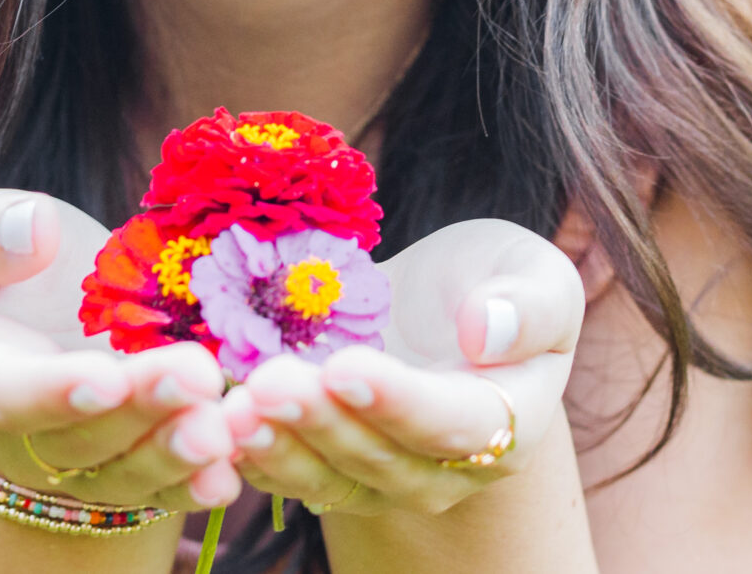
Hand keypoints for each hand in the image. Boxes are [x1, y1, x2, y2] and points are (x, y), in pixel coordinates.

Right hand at [0, 190, 242, 512]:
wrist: (44, 326)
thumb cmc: (6, 271)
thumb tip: (35, 230)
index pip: (4, 394)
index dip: (53, 392)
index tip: (105, 376)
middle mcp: (24, 438)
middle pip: (80, 441)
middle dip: (140, 412)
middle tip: (196, 377)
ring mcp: (84, 465)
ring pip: (125, 474)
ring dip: (174, 455)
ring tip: (221, 426)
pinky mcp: (135, 472)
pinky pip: (163, 490)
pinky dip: (196, 485)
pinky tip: (231, 472)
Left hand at [219, 217, 584, 517]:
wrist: (446, 305)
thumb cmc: (496, 281)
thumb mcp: (534, 271)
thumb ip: (530, 303)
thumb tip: (486, 330)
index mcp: (513, 422)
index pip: (458, 426)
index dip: (400, 403)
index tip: (345, 367)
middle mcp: (450, 469)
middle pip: (385, 460)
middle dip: (322, 423)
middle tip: (269, 383)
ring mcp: (388, 477)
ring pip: (332, 479)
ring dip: (280, 449)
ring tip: (233, 411)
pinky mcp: (336, 469)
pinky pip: (295, 477)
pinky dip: (255, 458)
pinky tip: (218, 429)